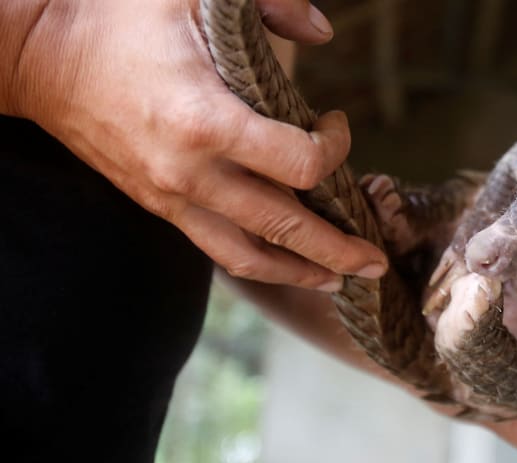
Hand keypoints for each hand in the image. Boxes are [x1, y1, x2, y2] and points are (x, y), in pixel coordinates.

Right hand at [6, 0, 385, 289]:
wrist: (39, 57)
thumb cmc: (117, 20)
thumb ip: (271, 4)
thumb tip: (324, 32)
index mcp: (206, 121)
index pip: (298, 162)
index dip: (333, 149)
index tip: (336, 125)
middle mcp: (192, 173)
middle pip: (283, 228)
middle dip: (337, 248)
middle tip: (376, 261)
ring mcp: (172, 196)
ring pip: (248, 254)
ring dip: (300, 270)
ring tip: (338, 278)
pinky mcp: (158, 205)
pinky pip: (215, 247)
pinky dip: (256, 262)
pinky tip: (282, 264)